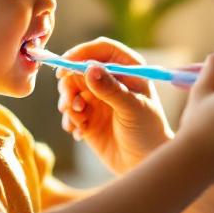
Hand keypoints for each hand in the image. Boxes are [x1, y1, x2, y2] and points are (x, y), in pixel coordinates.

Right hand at [57, 38, 172, 172]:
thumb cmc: (148, 132)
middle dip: (69, 83)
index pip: (102, 49)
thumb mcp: (132, 109)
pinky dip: (70, 120)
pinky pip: (69, 111)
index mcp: (128, 69)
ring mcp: (97, 98)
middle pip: (80, 68)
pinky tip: (80, 133)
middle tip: (69, 102)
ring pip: (70, 89)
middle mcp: (110, 80)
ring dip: (67, 103)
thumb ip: (110, 89)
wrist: (144, 163)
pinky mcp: (87, 117)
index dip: (82, 52)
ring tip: (77, 119)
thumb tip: (89, 69)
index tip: (66, 64)